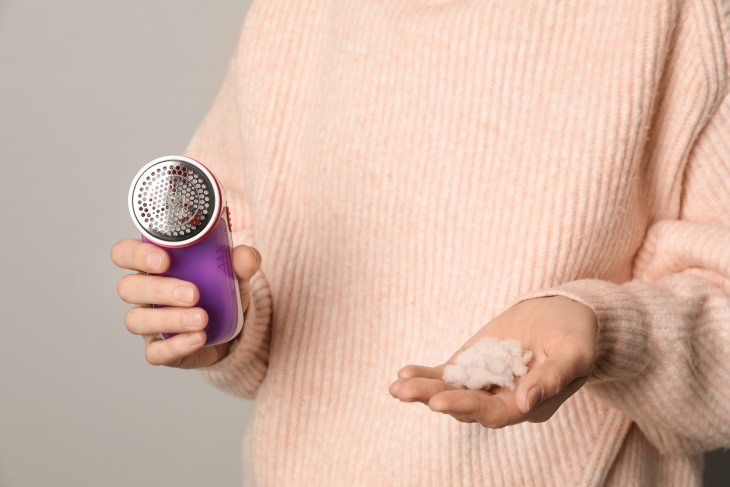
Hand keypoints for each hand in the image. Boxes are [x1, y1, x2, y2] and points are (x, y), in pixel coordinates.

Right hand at [111, 239, 260, 368]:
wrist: (234, 329)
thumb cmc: (221, 291)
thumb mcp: (236, 273)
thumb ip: (242, 261)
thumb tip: (246, 255)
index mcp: (154, 265)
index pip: (125, 253)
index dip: (136, 254)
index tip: (164, 260)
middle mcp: (144, 293)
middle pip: (128, 287)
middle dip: (158, 289)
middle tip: (192, 293)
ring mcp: (148, 322)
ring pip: (137, 320)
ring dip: (169, 319)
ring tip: (201, 318)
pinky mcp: (159, 348)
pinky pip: (155, 352)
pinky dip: (176, 346)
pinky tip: (199, 339)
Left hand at [389, 296, 597, 427]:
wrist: (564, 312)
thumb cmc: (576, 333)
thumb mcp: (574, 351)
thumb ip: (554, 376)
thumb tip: (527, 401)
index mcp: (531, 405)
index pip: (496, 412)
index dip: (467, 408)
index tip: (439, 402)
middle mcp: (505, 399)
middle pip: (466, 406)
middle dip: (435, 398)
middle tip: (404, 391)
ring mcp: (486, 383)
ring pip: (452, 391)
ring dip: (424, 389)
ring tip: (397, 386)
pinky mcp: (474, 366)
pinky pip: (448, 376)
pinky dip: (428, 376)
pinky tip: (405, 374)